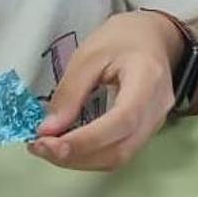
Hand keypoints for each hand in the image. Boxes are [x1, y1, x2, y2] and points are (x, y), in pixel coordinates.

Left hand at [29, 11, 183, 170]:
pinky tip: (68, 145)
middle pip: (120, 148)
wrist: (152, 37)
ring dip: (80, 159)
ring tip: (48, 147)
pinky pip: (119, 151)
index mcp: (148, 79)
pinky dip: (90, 155)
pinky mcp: (147, 131)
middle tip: (39, 147)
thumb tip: (47, 131)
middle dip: (76, 155)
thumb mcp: (89, 55)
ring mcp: (157, 122)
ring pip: (119, 157)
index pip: (123, 120)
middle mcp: (158, 108)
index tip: (49, 143)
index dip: (86, 139)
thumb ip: (70, 93)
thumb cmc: (122, 39)